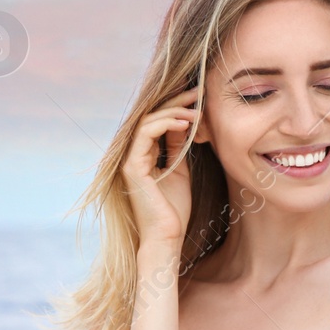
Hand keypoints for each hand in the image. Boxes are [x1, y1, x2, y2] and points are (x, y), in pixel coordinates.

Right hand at [122, 88, 200, 248]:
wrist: (166, 237)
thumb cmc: (173, 210)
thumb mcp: (179, 171)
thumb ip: (177, 147)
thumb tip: (183, 123)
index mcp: (143, 155)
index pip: (158, 122)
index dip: (177, 107)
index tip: (199, 98)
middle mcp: (133, 154)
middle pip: (152, 116)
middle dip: (176, 102)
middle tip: (199, 91)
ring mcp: (130, 160)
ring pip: (148, 121)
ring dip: (174, 111)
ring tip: (196, 109)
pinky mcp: (132, 166)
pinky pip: (146, 134)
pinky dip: (166, 124)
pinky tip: (185, 122)